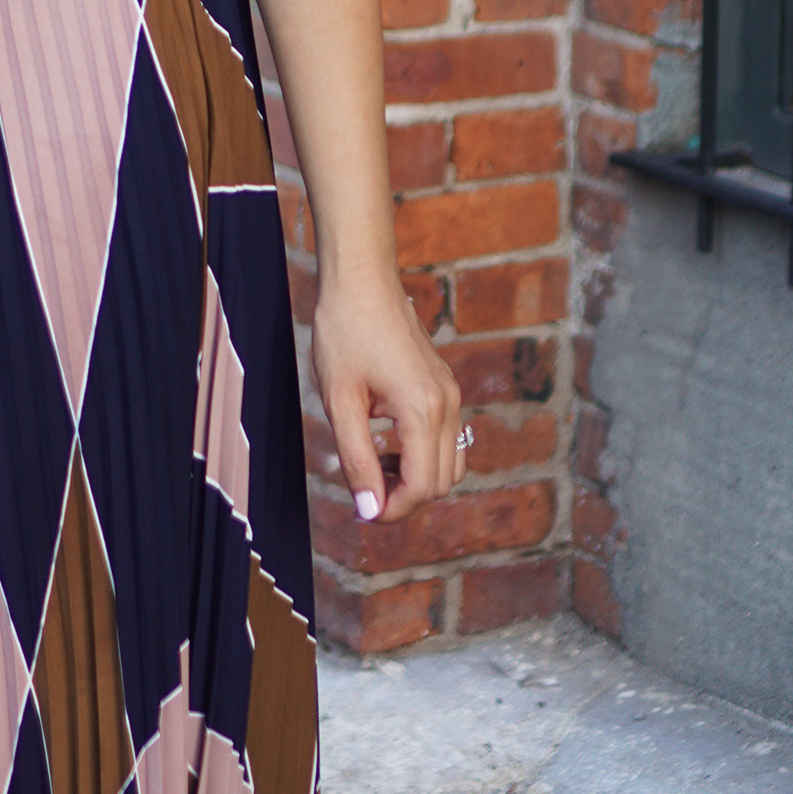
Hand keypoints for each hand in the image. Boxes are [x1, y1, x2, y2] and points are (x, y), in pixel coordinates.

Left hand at [310, 273, 463, 525]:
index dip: (390, 510)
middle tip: (361, 489)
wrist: (362, 281)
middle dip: (403, 497)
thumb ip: (356, 458)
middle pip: (440, 483)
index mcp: (423, 411)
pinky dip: (423, 455)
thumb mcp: (340, 401)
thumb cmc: (344, 334)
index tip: (360, 512)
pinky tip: (386, 442)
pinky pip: (447, 439)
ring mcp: (452, 395)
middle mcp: (448, 406)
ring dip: (416, 478)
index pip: (420, 487)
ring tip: (372, 465)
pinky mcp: (446, 387)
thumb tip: (369, 510)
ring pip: (450, 465)